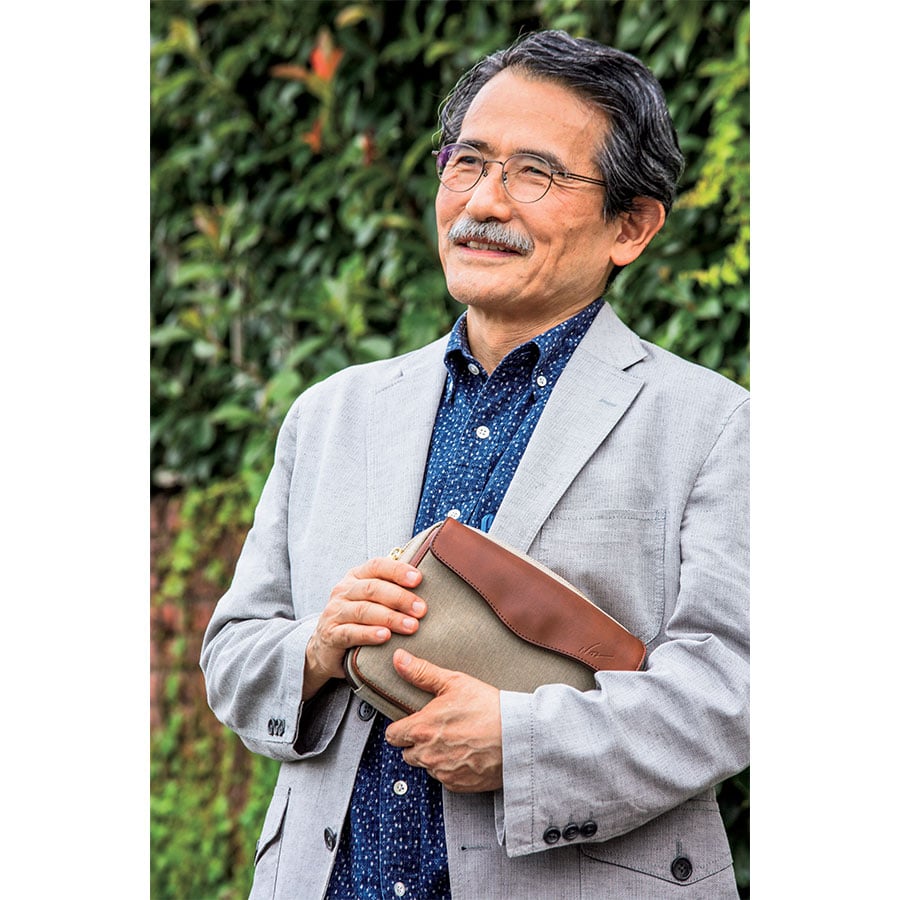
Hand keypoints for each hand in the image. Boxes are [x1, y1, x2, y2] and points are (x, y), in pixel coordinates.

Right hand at [303, 558, 425, 699]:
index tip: (419, 579)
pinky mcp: (330, 635)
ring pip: (363, 611)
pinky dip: (369, 634)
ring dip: (390, 617)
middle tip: (422, 610)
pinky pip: (350, 633)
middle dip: (400, 598)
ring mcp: (335, 612)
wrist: (325, 648)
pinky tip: (385, 637)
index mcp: (356, 577)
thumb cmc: (358, 620)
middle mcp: (343, 590)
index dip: (397, 570)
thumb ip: (391, 589)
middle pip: (373, 589)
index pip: (376, 565)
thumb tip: (428, 584)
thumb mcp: (371, 600)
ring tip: (411, 626)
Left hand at [385, 649, 502, 792]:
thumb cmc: (488, 707)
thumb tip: (399, 659)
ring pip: (427, 766)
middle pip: (407, 754)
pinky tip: (466, 754)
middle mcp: (427, 755)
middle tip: (438, 730)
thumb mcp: (454, 682)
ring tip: (455, 741)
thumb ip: (421, 672)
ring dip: (434, 757)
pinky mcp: (458, 785)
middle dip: (417, 743)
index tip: (413, 722)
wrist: (517, 736)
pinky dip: (451, 769)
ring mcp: (442, 772)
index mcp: (421, 729)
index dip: (401, 727)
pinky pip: (445, 778)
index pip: (392, 735)